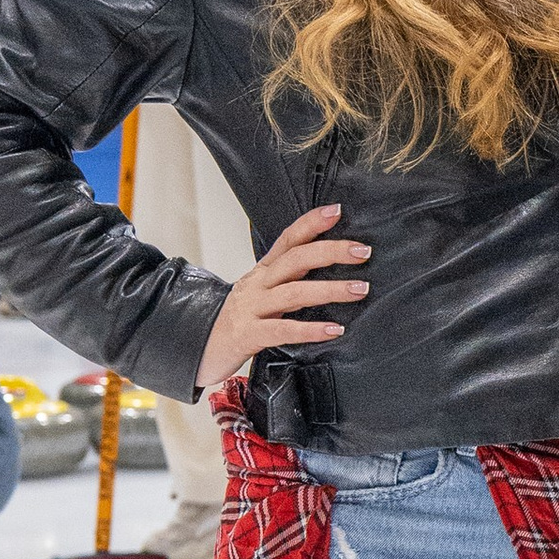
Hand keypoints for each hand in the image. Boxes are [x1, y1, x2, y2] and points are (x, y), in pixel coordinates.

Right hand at [195, 200, 369, 394]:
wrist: (196, 348)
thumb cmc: (238, 322)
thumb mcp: (262, 295)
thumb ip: (289, 283)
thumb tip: (329, 273)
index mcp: (262, 272)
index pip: (288, 240)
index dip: (311, 223)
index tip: (338, 210)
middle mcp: (257, 284)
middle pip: (295, 260)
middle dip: (330, 251)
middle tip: (363, 252)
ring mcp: (251, 308)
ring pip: (293, 293)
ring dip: (329, 289)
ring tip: (360, 289)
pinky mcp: (248, 335)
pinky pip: (282, 330)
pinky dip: (310, 329)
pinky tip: (334, 330)